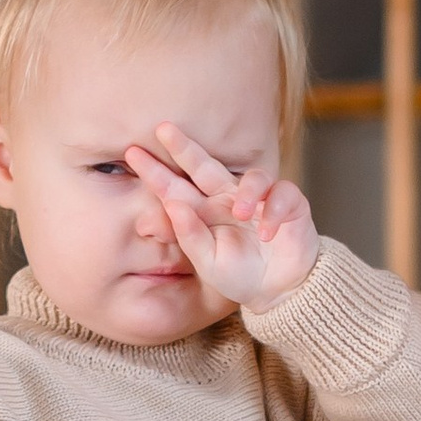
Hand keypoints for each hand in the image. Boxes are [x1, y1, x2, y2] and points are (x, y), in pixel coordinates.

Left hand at [125, 127, 317, 311]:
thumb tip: (172, 205)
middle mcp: (228, 198)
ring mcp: (259, 199)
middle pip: (205, 166)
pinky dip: (274, 211)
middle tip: (163, 129)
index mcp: (205, 211)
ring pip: (252, 177)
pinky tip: (267, 234)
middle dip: (184, 147)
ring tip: (242, 214)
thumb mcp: (208, 263)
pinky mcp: (289, 204)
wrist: (279, 290)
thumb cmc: (240, 275)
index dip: (157, 171)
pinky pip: (282, 195)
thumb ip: (190, 236)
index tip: (132, 154)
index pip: (177, 188)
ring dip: (247, 192)